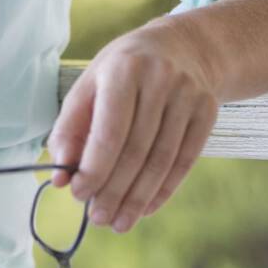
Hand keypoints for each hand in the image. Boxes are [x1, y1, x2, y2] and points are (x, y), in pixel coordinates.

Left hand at [45, 23, 219, 233]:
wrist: (185, 45)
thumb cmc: (125, 69)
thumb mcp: (91, 83)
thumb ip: (71, 128)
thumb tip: (60, 176)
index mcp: (123, 69)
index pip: (109, 132)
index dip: (94, 169)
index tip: (79, 195)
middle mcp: (159, 79)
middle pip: (136, 151)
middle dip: (114, 191)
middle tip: (98, 218)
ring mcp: (188, 95)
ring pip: (161, 160)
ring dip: (138, 198)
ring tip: (119, 222)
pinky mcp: (207, 111)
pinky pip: (185, 160)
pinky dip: (164, 190)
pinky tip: (146, 208)